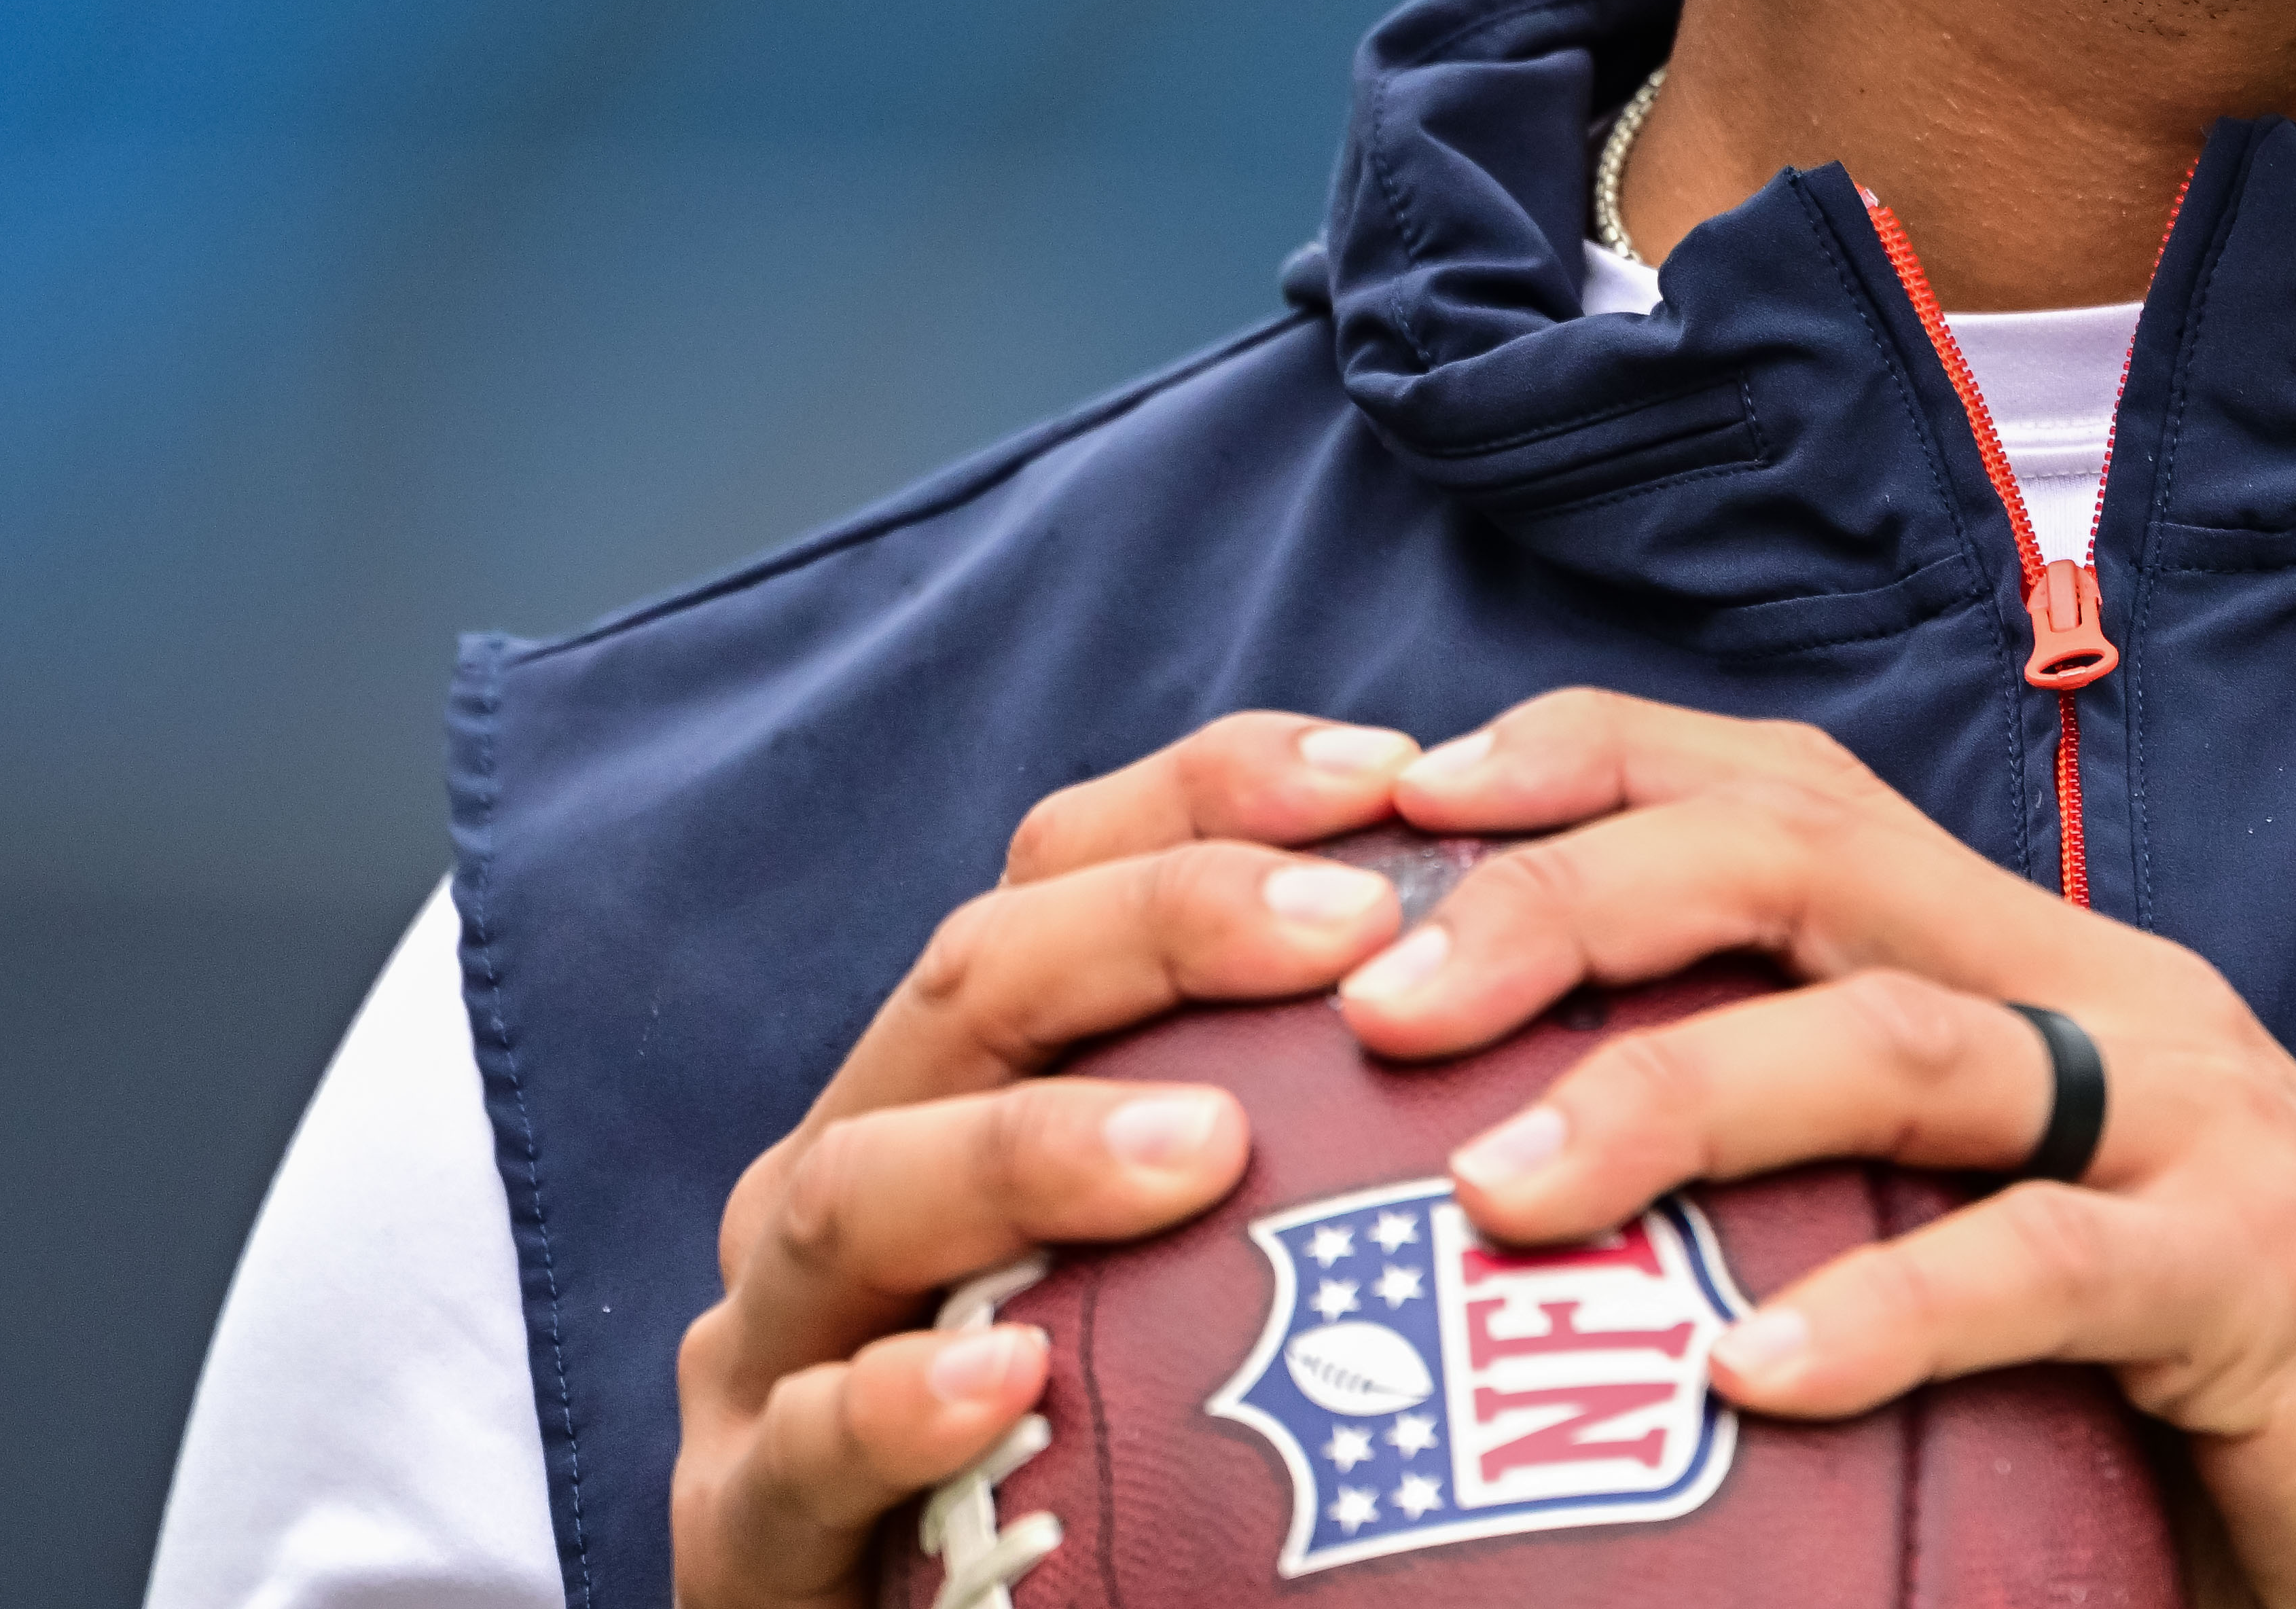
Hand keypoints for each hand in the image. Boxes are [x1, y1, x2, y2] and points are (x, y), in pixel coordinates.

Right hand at [666, 710, 1437, 1607]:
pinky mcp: (737, 1524)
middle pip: (975, 985)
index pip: (1065, 870)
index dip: (1219, 793)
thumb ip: (1310, 1137)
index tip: (1401, 772)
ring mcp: (774, 1344)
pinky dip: (891, 1403)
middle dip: (1157, 925)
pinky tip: (1002, 1379)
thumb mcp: (1200, 1256)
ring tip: (1207, 1144)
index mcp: (955, 1078)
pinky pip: (802, 1448)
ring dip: (1033, 1149)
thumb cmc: (1109, 1443)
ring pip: (856, 1188)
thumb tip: (1557, 1023)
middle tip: (1350, 925)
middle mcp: (852, 1169)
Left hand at [1367, 690, 2295, 1608]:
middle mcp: (2098, 985)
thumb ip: (1828, 1188)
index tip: (1376, 799)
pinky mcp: (2255, 1272)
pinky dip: (1885, 1310)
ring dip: (1676, 1091)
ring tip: (1496, 1190)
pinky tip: (1746, 1378)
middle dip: (1569, 893)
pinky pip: (2044, 1267)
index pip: (1771, 783)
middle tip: (1377, 995)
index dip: (1576, 764)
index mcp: (2020, 957)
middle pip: (1799, 854)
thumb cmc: (2210, 1389)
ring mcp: (2187, 1116)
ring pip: (1899, 1036)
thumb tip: (1526, 1225)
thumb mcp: (1998, 1232)